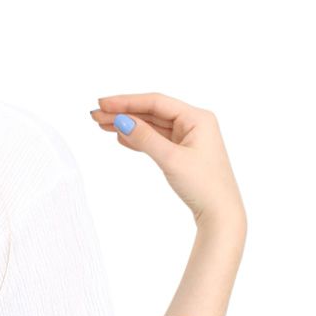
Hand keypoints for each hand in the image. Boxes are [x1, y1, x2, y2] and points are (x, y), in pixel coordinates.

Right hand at [89, 92, 245, 228]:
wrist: (220, 213)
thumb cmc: (204, 185)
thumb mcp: (171, 159)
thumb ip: (145, 138)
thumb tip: (121, 121)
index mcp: (197, 118)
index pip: (156, 102)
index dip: (127, 102)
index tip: (103, 104)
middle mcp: (193, 123)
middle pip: (151, 112)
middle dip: (123, 113)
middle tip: (96, 116)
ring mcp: (187, 137)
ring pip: (151, 126)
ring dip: (127, 125)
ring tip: (102, 125)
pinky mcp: (181, 151)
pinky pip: (155, 139)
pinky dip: (137, 138)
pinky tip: (121, 137)